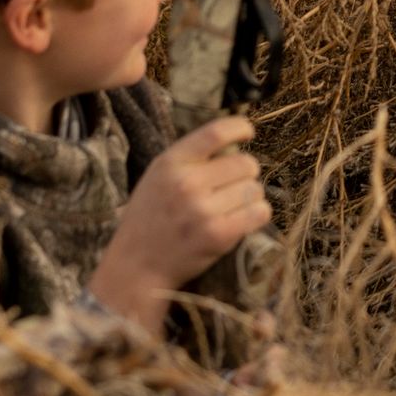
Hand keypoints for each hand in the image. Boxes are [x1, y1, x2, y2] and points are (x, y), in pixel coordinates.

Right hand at [90, 114, 272, 334]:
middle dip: (245, 173)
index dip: (240, 127)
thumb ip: (190, 158)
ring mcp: (203, 210)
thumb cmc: (150, 219)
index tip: (248, 133)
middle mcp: (186, 183)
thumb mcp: (158, 177)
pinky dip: (257, 214)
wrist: (136, 267)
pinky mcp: (218, 235)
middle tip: (233, 186)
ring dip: (251, 197)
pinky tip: (244, 219)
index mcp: (171, 162)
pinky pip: (259, 213)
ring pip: (254, 189)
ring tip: (233, 206)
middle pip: (245, 163)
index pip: (216, 132)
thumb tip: (234, 142)